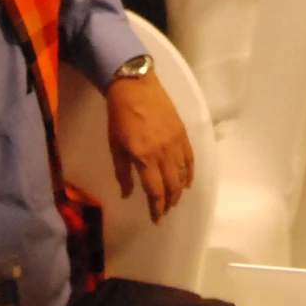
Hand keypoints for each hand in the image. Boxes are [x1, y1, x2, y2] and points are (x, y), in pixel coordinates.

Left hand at [107, 74, 192, 222]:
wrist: (135, 85)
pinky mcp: (183, 133)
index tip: (156, 219)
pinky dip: (190, 173)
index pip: (155, 191)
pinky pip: (191, 159)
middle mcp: (164, 154)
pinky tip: (187, 182)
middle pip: (172, 186)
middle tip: (164, 211)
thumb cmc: (119, 116)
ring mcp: (176, 143)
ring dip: (179, 191)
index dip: (156, 208)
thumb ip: (123, 172)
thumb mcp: (115, 145)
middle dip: (169, 203)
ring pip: (183, 175)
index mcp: (145, 158)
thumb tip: (127, 194)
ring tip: (174, 200)